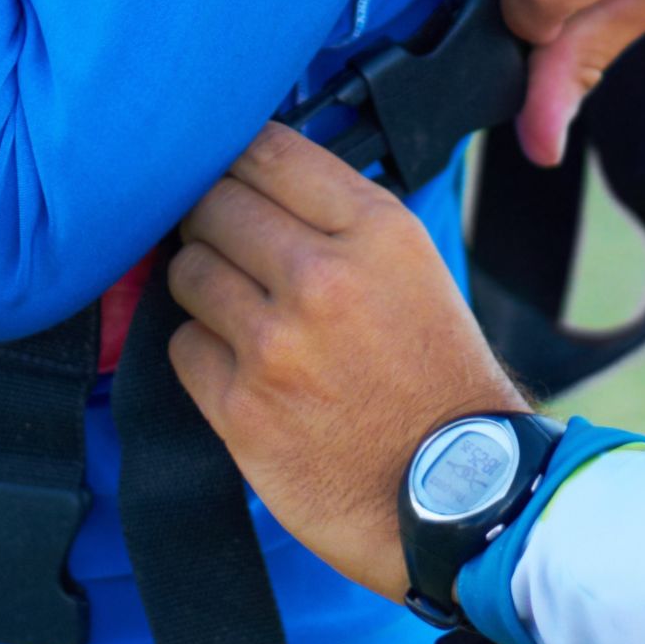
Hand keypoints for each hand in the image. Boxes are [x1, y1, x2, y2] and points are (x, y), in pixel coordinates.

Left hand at [168, 125, 521, 600]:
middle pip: (211, 205)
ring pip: (187, 272)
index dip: (232, 154)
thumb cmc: (437, 375)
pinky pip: (183, 346)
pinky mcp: (242, 407)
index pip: (265, 151)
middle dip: (210, 221)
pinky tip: (240, 368)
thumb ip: (340, 217)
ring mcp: (276, 344)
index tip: (225, 166)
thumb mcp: (413, 266)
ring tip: (236, 310)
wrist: (461, 493)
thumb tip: (257, 175)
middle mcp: (322, 278)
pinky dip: (202, 353)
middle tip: (224, 243)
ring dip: (202, 287)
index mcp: (375, 230)